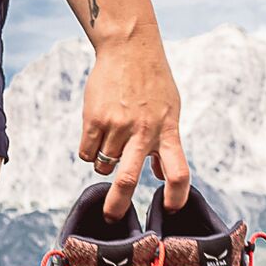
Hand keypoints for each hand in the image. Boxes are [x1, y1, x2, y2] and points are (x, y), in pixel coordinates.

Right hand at [76, 29, 191, 218]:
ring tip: (111, 139)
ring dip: (104, 163)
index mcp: (168, 131)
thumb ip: (167, 144)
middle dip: (117, 205)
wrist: (129, 48)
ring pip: (103, 166)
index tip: (169, 210)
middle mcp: (143, 131)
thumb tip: (161, 177)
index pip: (179, 172)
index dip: (176, 196)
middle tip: (111, 218)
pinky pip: (86, 153)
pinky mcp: (94, 119)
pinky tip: (97, 132)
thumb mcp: (170, 110)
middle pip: (127, 179)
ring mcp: (117, 125)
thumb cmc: (152, 82)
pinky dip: (90, 151)